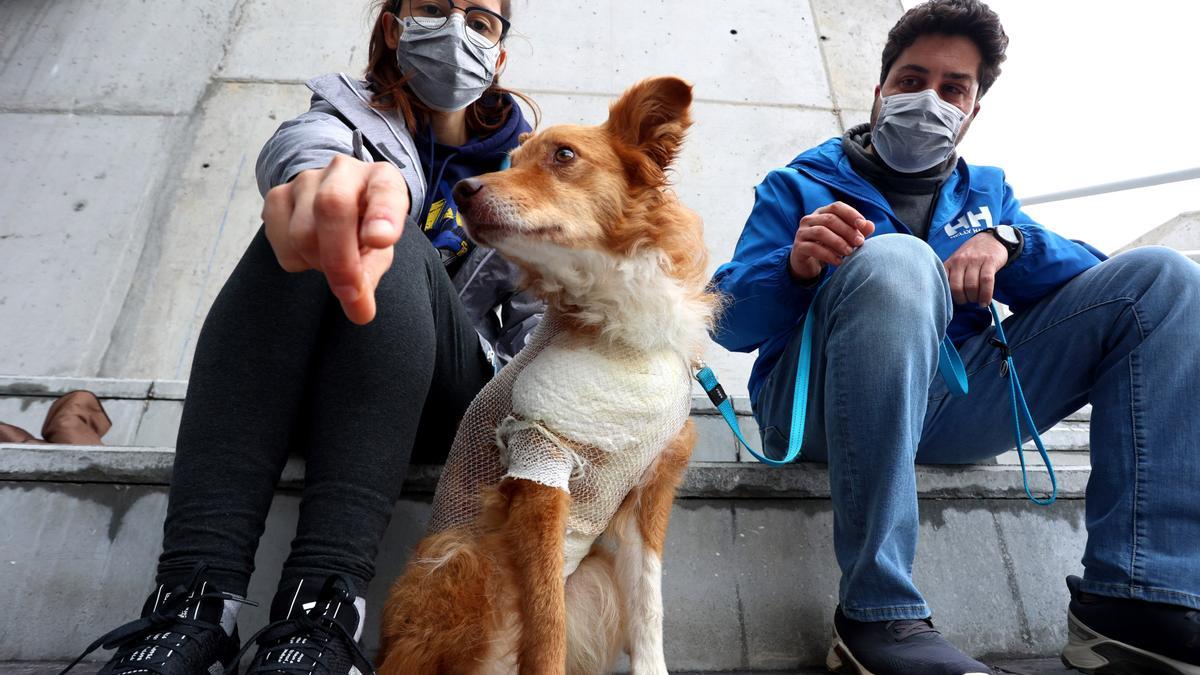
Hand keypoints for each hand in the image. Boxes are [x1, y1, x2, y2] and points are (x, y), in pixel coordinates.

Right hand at [262, 154, 409, 324]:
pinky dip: (296, 260)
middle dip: (339, 258)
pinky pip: (280, 241)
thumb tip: (360, 311)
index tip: (379, 240)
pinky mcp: (277, 195)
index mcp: (381, 179)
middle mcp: (343, 170)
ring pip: (302, 232)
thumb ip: (371, 273)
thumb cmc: (364, 227)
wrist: (332, 201)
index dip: (382, 216)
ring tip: (331, 259)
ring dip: (318, 262)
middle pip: (332, 208)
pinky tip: (309, 250)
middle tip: (349, 293)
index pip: (385, 191)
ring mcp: (306, 180)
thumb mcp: (378, 248)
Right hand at [789, 201, 875, 280]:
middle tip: (860, 242)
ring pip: (821, 232)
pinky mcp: (798, 247)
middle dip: (847, 230)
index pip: (837, 207)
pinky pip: (813, 248)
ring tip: (849, 252)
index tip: (862, 225)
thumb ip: (857, 231)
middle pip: (830, 219)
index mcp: (822, 213)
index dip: (851, 214)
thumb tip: (870, 225)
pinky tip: (839, 262)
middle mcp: (809, 219)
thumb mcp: (844, 238)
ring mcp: (802, 233)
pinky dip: (829, 255)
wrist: (808, 263)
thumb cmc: (828, 246)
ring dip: (838, 242)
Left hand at [944, 231, 1008, 305]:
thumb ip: (951, 275)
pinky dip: (986, 294)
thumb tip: (948, 298)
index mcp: (950, 263)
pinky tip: (985, 301)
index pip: (944, 283)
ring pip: (971, 286)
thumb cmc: (972, 254)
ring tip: (978, 301)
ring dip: (975, 298)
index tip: (955, 302)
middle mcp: (960, 261)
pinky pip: (986, 281)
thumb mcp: (957, 261)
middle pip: (957, 287)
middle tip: (968, 301)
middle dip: (962, 300)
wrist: (991, 238)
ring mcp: (975, 260)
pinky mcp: (990, 261)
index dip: (949, 297)